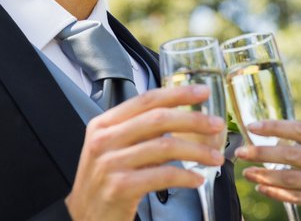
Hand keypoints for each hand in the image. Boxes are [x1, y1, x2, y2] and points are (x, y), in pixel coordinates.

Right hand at [65, 85, 225, 220]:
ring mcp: (110, 164)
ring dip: (197, 151)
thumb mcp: (116, 148)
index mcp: (104, 124)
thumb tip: (184, 118)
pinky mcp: (119, 187)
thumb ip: (142, 132)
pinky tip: (197, 179)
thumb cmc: (106, 181)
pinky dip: (185, 176)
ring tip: (216, 158)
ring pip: (165, 147)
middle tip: (217, 124)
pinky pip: (162, 176)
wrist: (83, 217)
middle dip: (194, 120)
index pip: (146, 100)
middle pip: (158, 119)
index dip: (177, 93)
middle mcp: (104, 140)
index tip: (202, 92)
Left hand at [235, 120, 300, 220]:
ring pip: (291, 177)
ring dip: (264, 174)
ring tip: (247, 172)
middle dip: (262, 151)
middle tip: (240, 150)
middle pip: (292, 153)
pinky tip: (263, 188)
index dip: (275, 127)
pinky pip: (297, 197)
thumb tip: (284, 138)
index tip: (253, 126)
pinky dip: (277, 193)